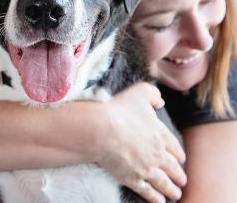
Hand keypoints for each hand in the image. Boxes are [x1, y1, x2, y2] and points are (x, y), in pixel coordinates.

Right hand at [96, 82, 186, 202]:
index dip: (179, 155)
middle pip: (172, 168)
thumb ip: (154, 95)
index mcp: (160, 134)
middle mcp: (157, 154)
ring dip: (171, 190)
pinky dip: (155, 198)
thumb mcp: (141, 92)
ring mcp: (145, 168)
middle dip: (179, 175)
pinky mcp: (132, 178)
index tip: (181, 160)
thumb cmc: (120, 109)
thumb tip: (161, 102)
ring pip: (163, 182)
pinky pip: (147, 191)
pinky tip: (159, 201)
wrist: (102, 129)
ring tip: (176, 194)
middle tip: (182, 181)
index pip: (175, 148)